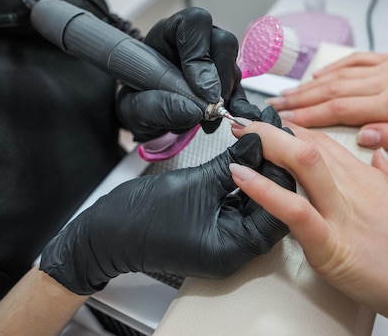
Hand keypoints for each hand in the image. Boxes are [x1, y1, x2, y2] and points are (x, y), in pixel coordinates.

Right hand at [40, 107, 293, 294]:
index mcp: (233, 249)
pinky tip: (244, 156)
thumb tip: (259, 141)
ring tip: (259, 140)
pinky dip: (244, 182)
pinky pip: (239, 205)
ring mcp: (225, 241)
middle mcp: (235, 250)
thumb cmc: (141, 219)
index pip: (279, 211)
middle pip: (272, 208)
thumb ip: (233, 163)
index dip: (282, 173)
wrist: (105, 234)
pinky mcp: (215, 230)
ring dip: (259, 174)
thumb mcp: (195, 184)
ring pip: (257, 204)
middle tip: (271, 136)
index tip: (278, 141)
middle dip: (272, 171)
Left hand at [117, 7, 260, 141]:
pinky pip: (240, 88)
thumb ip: (157, 106)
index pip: (193, 24)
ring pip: (234, 66)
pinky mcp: (226, 82)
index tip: (200, 87)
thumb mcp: (134, 106)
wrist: (146, 116)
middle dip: (220, 78)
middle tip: (210, 105)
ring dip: (227, 94)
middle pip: (223, 43)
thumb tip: (194, 110)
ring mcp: (215, 61)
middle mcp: (197, 42)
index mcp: (169, 34)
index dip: (200, 52)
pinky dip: (239, 105)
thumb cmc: (137, 101)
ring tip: (208, 118)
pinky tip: (234, 116)